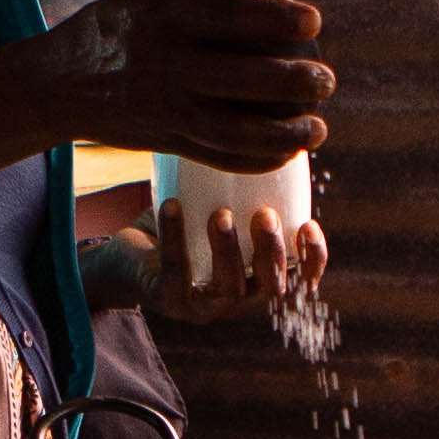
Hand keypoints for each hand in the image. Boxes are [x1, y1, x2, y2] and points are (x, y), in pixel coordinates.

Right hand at [39, 0, 330, 170]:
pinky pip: (218, 158)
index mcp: (163, 19)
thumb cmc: (117, 29)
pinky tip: (287, 151)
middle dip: (293, 82)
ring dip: (283, 134)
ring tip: (318, 127)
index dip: (276, 17)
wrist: (58, 85)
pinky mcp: (166, 144)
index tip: (314, 21)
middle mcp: (165, 66)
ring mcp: (165, 111)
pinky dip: (256, 159)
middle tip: (327, 80)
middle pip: (240, 78)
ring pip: (233, 130)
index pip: (227, 15)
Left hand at [142, 195, 325, 325]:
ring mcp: (203, 306)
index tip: (309, 225)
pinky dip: (174, 237)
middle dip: (273, 252)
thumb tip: (262, 131)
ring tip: (222, 214)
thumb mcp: (218, 210)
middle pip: (269, 288)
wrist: (126, 260)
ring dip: (228, 250)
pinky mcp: (167, 301)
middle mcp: (237, 301)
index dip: (313, 260)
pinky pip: (175, 271)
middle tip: (265, 215)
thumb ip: (243, 188)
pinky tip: (171, 204)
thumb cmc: (182, 231)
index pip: (300, 281)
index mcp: (257, 280)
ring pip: (227, 287)